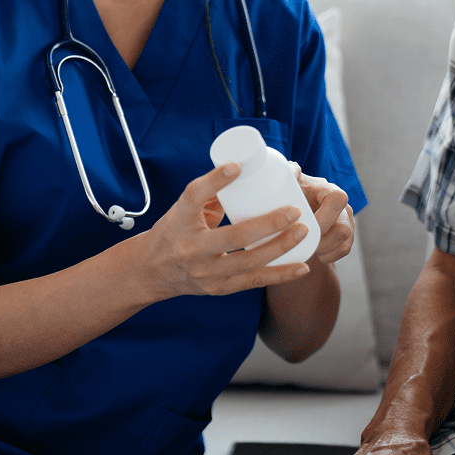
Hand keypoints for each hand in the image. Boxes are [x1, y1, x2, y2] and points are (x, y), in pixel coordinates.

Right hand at [144, 163, 310, 299]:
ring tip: (303, 231)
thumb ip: (212, 193)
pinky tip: (302, 266)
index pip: (195, 196)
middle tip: (294, 210)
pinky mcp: (218, 288)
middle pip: (234, 236)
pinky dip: (280, 275)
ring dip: (280, 247)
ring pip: (249, 262)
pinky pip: (253, 282)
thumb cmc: (174, 230)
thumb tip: (248, 171)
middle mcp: (191, 248)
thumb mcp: (183, 208)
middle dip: (269, 224)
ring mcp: (206, 272)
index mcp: (180, 219)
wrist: (151, 271)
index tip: (237, 166)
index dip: (216, 180)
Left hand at [294, 165, 354, 264]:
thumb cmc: (288, 193)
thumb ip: (289, 174)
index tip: (305, 227)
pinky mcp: (345, 235)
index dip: (325, 217)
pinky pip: (344, 249)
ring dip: (325, 250)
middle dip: (322, 241)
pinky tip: (315, 254)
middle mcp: (340, 205)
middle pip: (344, 227)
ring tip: (308, 249)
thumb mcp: (286, 182)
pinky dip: (329, 256)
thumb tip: (292, 171)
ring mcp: (345, 220)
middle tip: (303, 244)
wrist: (291, 208)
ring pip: (345, 241)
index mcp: (326, 190)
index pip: (338, 199)